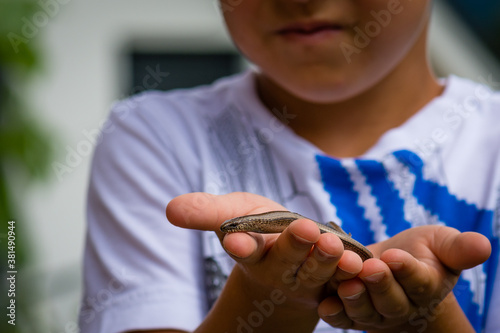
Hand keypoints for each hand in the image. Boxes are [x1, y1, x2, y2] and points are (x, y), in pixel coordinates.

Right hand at [166, 192, 362, 324]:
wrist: (290, 256)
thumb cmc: (258, 230)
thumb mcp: (233, 214)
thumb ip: (206, 212)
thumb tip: (170, 209)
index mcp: (252, 253)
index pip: (243, 250)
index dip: (240, 245)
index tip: (236, 240)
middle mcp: (279, 270)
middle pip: (286, 259)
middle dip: (294, 246)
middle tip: (305, 230)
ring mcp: (308, 279)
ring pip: (317, 272)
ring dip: (326, 260)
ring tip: (334, 245)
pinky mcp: (333, 282)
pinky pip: (344, 281)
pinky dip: (351, 274)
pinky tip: (360, 263)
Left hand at [318, 225, 491, 331]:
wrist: (395, 268)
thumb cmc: (422, 253)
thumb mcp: (441, 244)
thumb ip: (458, 248)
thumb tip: (484, 245)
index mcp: (425, 286)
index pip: (419, 282)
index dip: (407, 270)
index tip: (395, 256)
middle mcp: (401, 305)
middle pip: (391, 300)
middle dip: (380, 284)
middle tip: (369, 267)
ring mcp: (375, 313)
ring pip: (365, 311)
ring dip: (354, 298)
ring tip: (346, 282)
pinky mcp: (351, 314)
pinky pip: (342, 318)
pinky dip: (333, 312)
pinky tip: (324, 304)